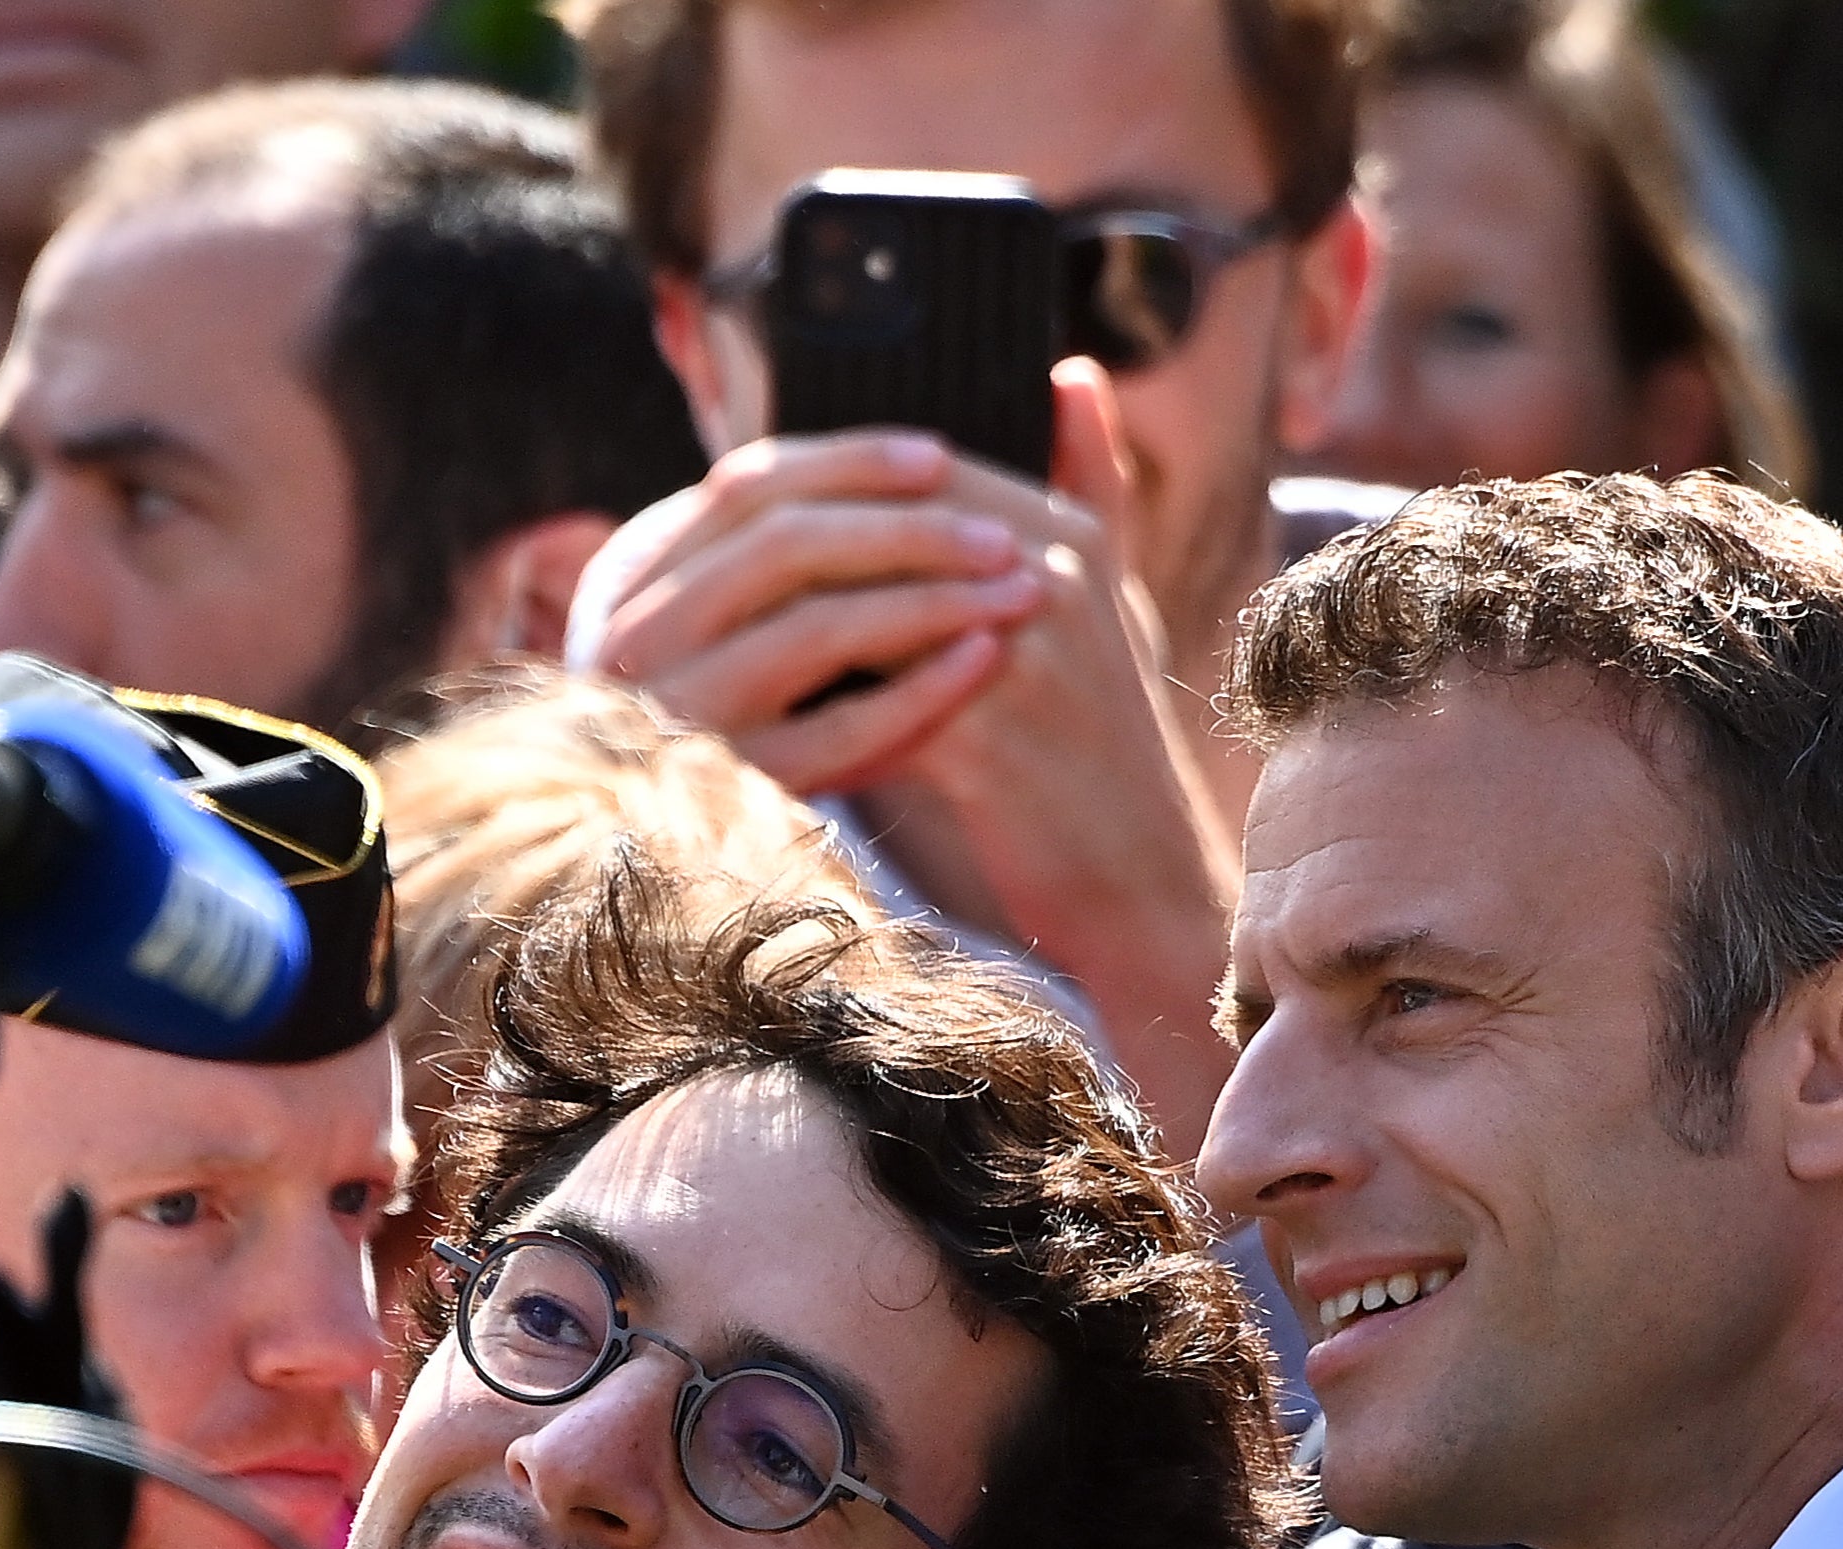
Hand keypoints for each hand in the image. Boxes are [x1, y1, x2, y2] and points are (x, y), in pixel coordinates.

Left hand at [578, 372, 1237, 1136]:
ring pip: (856, 615)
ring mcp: (1019, 657)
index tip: (732, 531)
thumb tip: (1068, 370)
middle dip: (774, 564)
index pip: (910, 476)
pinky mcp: (987, 741)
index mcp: (1064, 535)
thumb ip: (1089, 488)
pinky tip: (746, 741)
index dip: (812, 498)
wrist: (1147, 885)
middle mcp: (1047, 579)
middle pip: (870, 535)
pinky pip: (863, 712)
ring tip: (707, 660)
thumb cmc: (1107, 746)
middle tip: (695, 594)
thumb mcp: (1111, 600)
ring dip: (774, 639)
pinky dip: (804, 724)